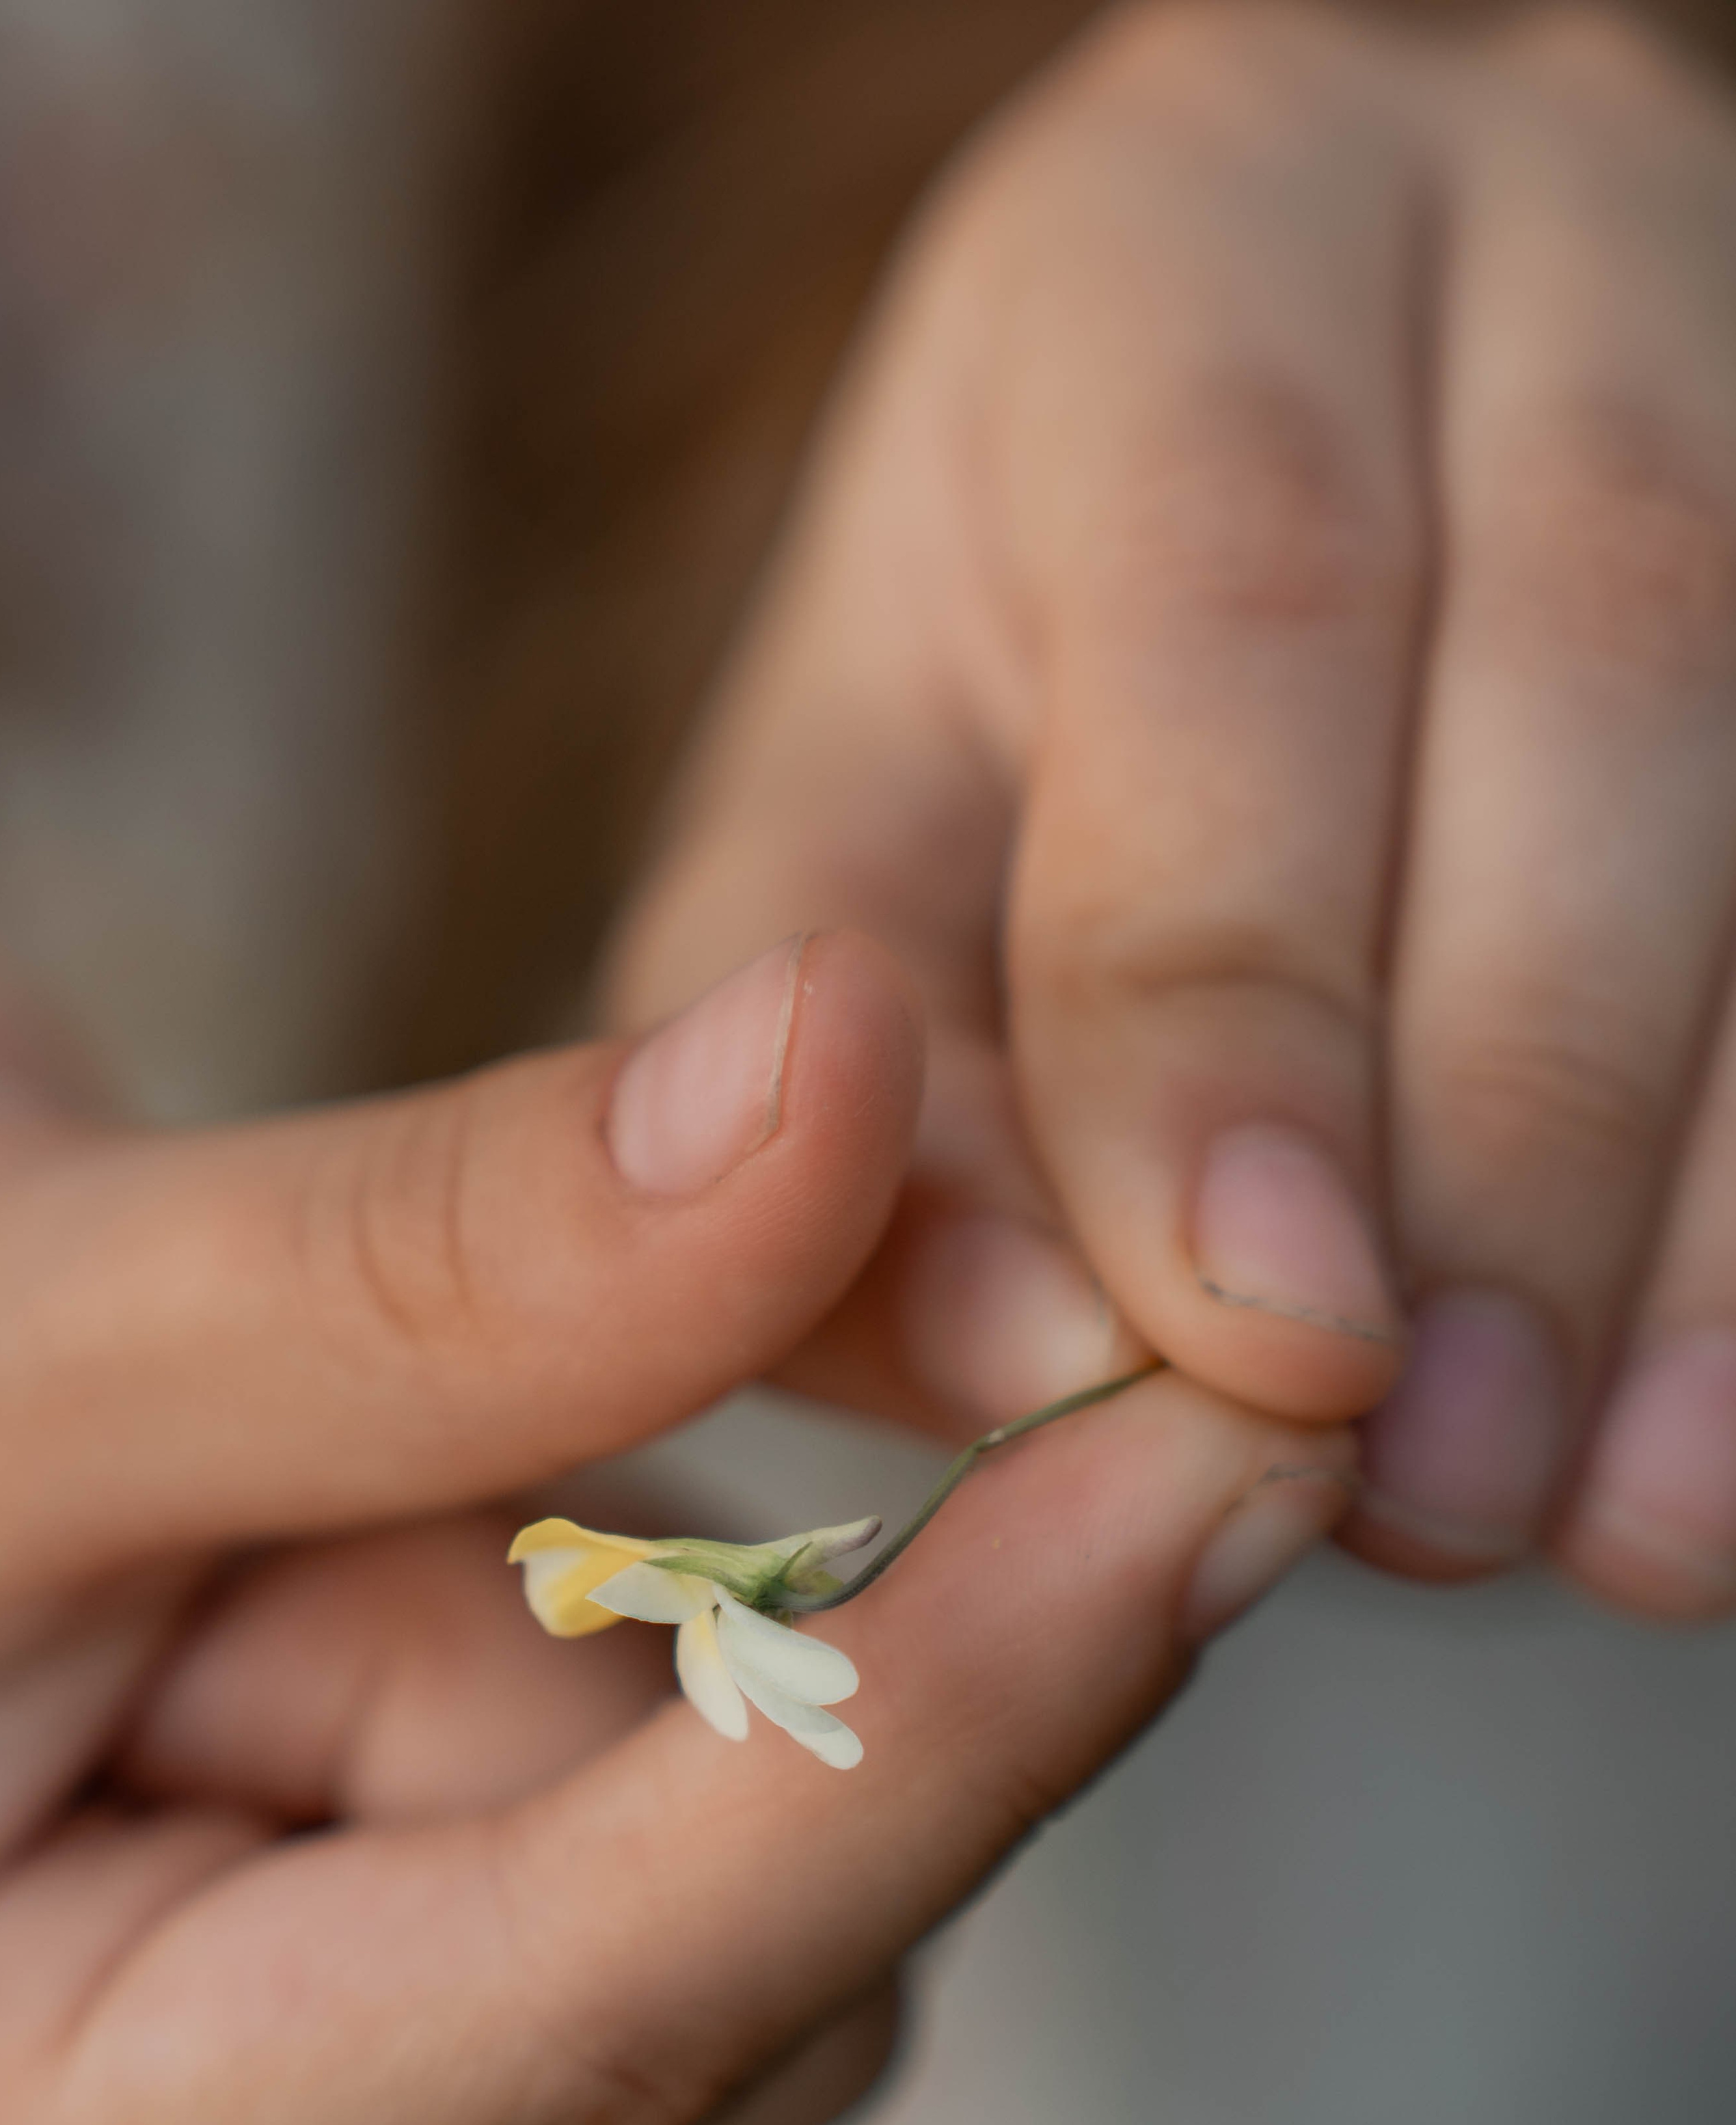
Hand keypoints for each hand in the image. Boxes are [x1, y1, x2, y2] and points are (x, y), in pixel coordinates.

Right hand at [0, 939, 1349, 2124]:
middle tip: (496, 1379)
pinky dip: (592, 1654)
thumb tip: (839, 1073)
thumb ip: (428, 1265)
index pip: (618, 2020)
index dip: (952, 1724)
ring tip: (297, 1499)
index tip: (1232, 1447)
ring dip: (605, 1630)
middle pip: (728, 1989)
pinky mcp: (378, 2073)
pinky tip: (373, 1557)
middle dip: (694, 1649)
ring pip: (716, 1910)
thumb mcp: (26, 1341)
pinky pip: (650, 1860)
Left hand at [608, 2, 1735, 1619]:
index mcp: (1175, 247)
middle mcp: (1516, 231)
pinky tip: (1718, 1430)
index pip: (1236, 583)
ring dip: (1710, 1201)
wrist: (1259, 483)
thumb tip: (1039, 1359)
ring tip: (1604, 1512)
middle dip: (1512, 1119)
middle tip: (1423, 1478)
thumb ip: (870, 1070)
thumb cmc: (1005, 684)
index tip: (1253, 1336)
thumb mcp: (855, 816)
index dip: (1247, 989)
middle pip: (1597, 652)